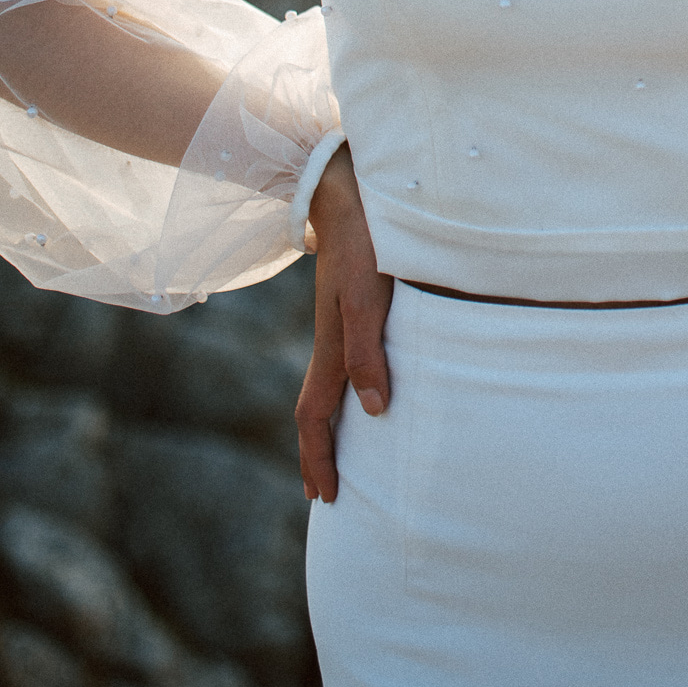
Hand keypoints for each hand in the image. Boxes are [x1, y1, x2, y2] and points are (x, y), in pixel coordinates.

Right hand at [295, 142, 393, 503]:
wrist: (350, 188)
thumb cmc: (366, 242)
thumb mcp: (367, 297)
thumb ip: (367, 350)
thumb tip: (373, 411)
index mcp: (330, 345)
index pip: (315, 415)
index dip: (318, 458)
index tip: (324, 498)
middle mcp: (330, 338)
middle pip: (315, 408)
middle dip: (317, 452)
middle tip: (325, 493)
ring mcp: (337, 321)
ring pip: (326, 386)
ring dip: (329, 426)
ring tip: (340, 453)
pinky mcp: (350, 303)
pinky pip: (341, 363)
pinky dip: (343, 392)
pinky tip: (361, 390)